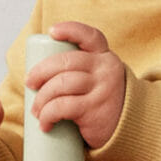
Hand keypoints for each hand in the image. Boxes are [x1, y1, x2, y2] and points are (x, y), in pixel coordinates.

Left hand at [27, 23, 126, 150]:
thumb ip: (83, 70)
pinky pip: (62, 107)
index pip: (90, 37)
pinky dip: (47, 115)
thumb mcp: (100, 79)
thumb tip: (41, 71)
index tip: (52, 32)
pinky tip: (45, 124)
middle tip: (30, 83)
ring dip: (41, 98)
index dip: (70, 30)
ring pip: (61, 84)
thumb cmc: (103, 102)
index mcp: (105, 57)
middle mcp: (106, 69)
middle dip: (40, 71)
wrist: (130, 130)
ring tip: (37, 110)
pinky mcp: (95, 109)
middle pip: (66, 62)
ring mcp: (102, 88)